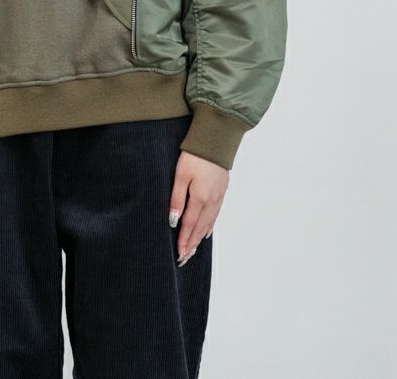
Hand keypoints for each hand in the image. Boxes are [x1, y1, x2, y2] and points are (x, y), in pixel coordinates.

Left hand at [169, 150, 228, 264]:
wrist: (216, 140)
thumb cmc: (195, 154)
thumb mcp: (181, 174)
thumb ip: (177, 198)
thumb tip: (173, 220)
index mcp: (200, 197)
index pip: (190, 224)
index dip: (184, 239)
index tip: (179, 253)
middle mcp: (211, 200)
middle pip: (200, 228)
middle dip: (192, 243)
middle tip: (185, 257)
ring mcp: (219, 196)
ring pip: (209, 222)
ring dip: (200, 237)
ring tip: (194, 248)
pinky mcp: (222, 190)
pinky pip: (216, 214)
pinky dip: (210, 225)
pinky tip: (207, 231)